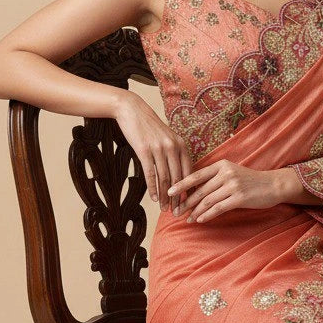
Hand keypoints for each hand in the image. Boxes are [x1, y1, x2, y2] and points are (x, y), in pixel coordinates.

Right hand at [113, 91, 192, 213]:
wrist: (132, 110)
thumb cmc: (149, 127)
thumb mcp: (167, 137)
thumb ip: (175, 153)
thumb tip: (179, 174)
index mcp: (181, 145)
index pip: (190, 172)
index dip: (190, 190)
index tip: (190, 203)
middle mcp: (173, 147)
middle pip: (178, 178)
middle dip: (179, 198)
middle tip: (178, 212)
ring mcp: (159, 149)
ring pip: (165, 178)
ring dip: (165, 197)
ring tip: (165, 209)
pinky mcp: (144, 151)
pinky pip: (151, 174)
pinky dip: (153, 188)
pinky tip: (154, 198)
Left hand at [167, 159, 287, 222]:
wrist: (273, 185)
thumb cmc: (250, 181)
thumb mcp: (231, 172)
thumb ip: (215, 178)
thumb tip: (194, 190)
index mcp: (221, 165)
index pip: (196, 175)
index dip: (181, 184)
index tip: (169, 192)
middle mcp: (226, 173)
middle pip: (199, 190)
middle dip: (186, 202)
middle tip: (175, 211)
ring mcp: (233, 185)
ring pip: (207, 200)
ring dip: (195, 211)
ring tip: (186, 219)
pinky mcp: (239, 198)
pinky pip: (218, 208)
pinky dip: (207, 215)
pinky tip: (200, 220)